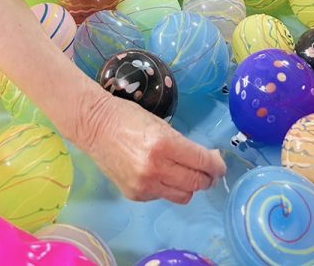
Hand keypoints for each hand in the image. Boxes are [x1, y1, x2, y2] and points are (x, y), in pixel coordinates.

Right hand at [80, 93, 225, 202]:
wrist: (93, 126)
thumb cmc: (128, 117)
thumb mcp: (160, 124)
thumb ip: (183, 144)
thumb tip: (206, 160)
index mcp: (164, 144)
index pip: (202, 161)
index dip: (216, 164)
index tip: (220, 164)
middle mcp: (156, 168)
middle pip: (197, 183)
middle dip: (208, 177)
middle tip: (209, 170)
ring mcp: (144, 185)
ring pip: (183, 195)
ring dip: (190, 185)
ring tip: (185, 173)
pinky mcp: (135, 195)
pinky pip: (163, 196)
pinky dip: (168, 187)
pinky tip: (160, 173)